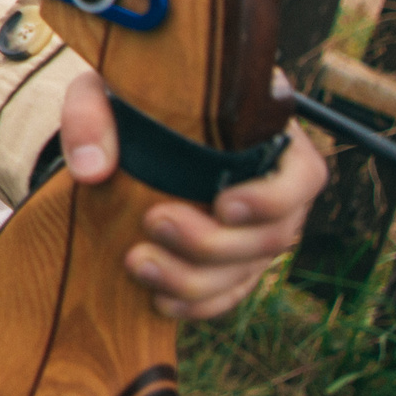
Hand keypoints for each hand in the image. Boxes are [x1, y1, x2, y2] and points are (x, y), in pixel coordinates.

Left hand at [60, 72, 326, 318]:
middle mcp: (274, 189)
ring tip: (140, 265)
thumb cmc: (128, 100)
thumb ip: (92, 117)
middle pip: (272, 236)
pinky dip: (199, 304)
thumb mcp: (105, 91)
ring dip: (197, 280)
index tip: (223, 204)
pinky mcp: (231, 260)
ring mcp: (255, 230)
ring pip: (248, 272)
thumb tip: (90, 169)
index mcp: (268, 138)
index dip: (273, 199)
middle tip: (155, 221)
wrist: (122, 129)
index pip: (305, 176)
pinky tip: (160, 301)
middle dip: (214, 242)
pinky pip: (229, 293)